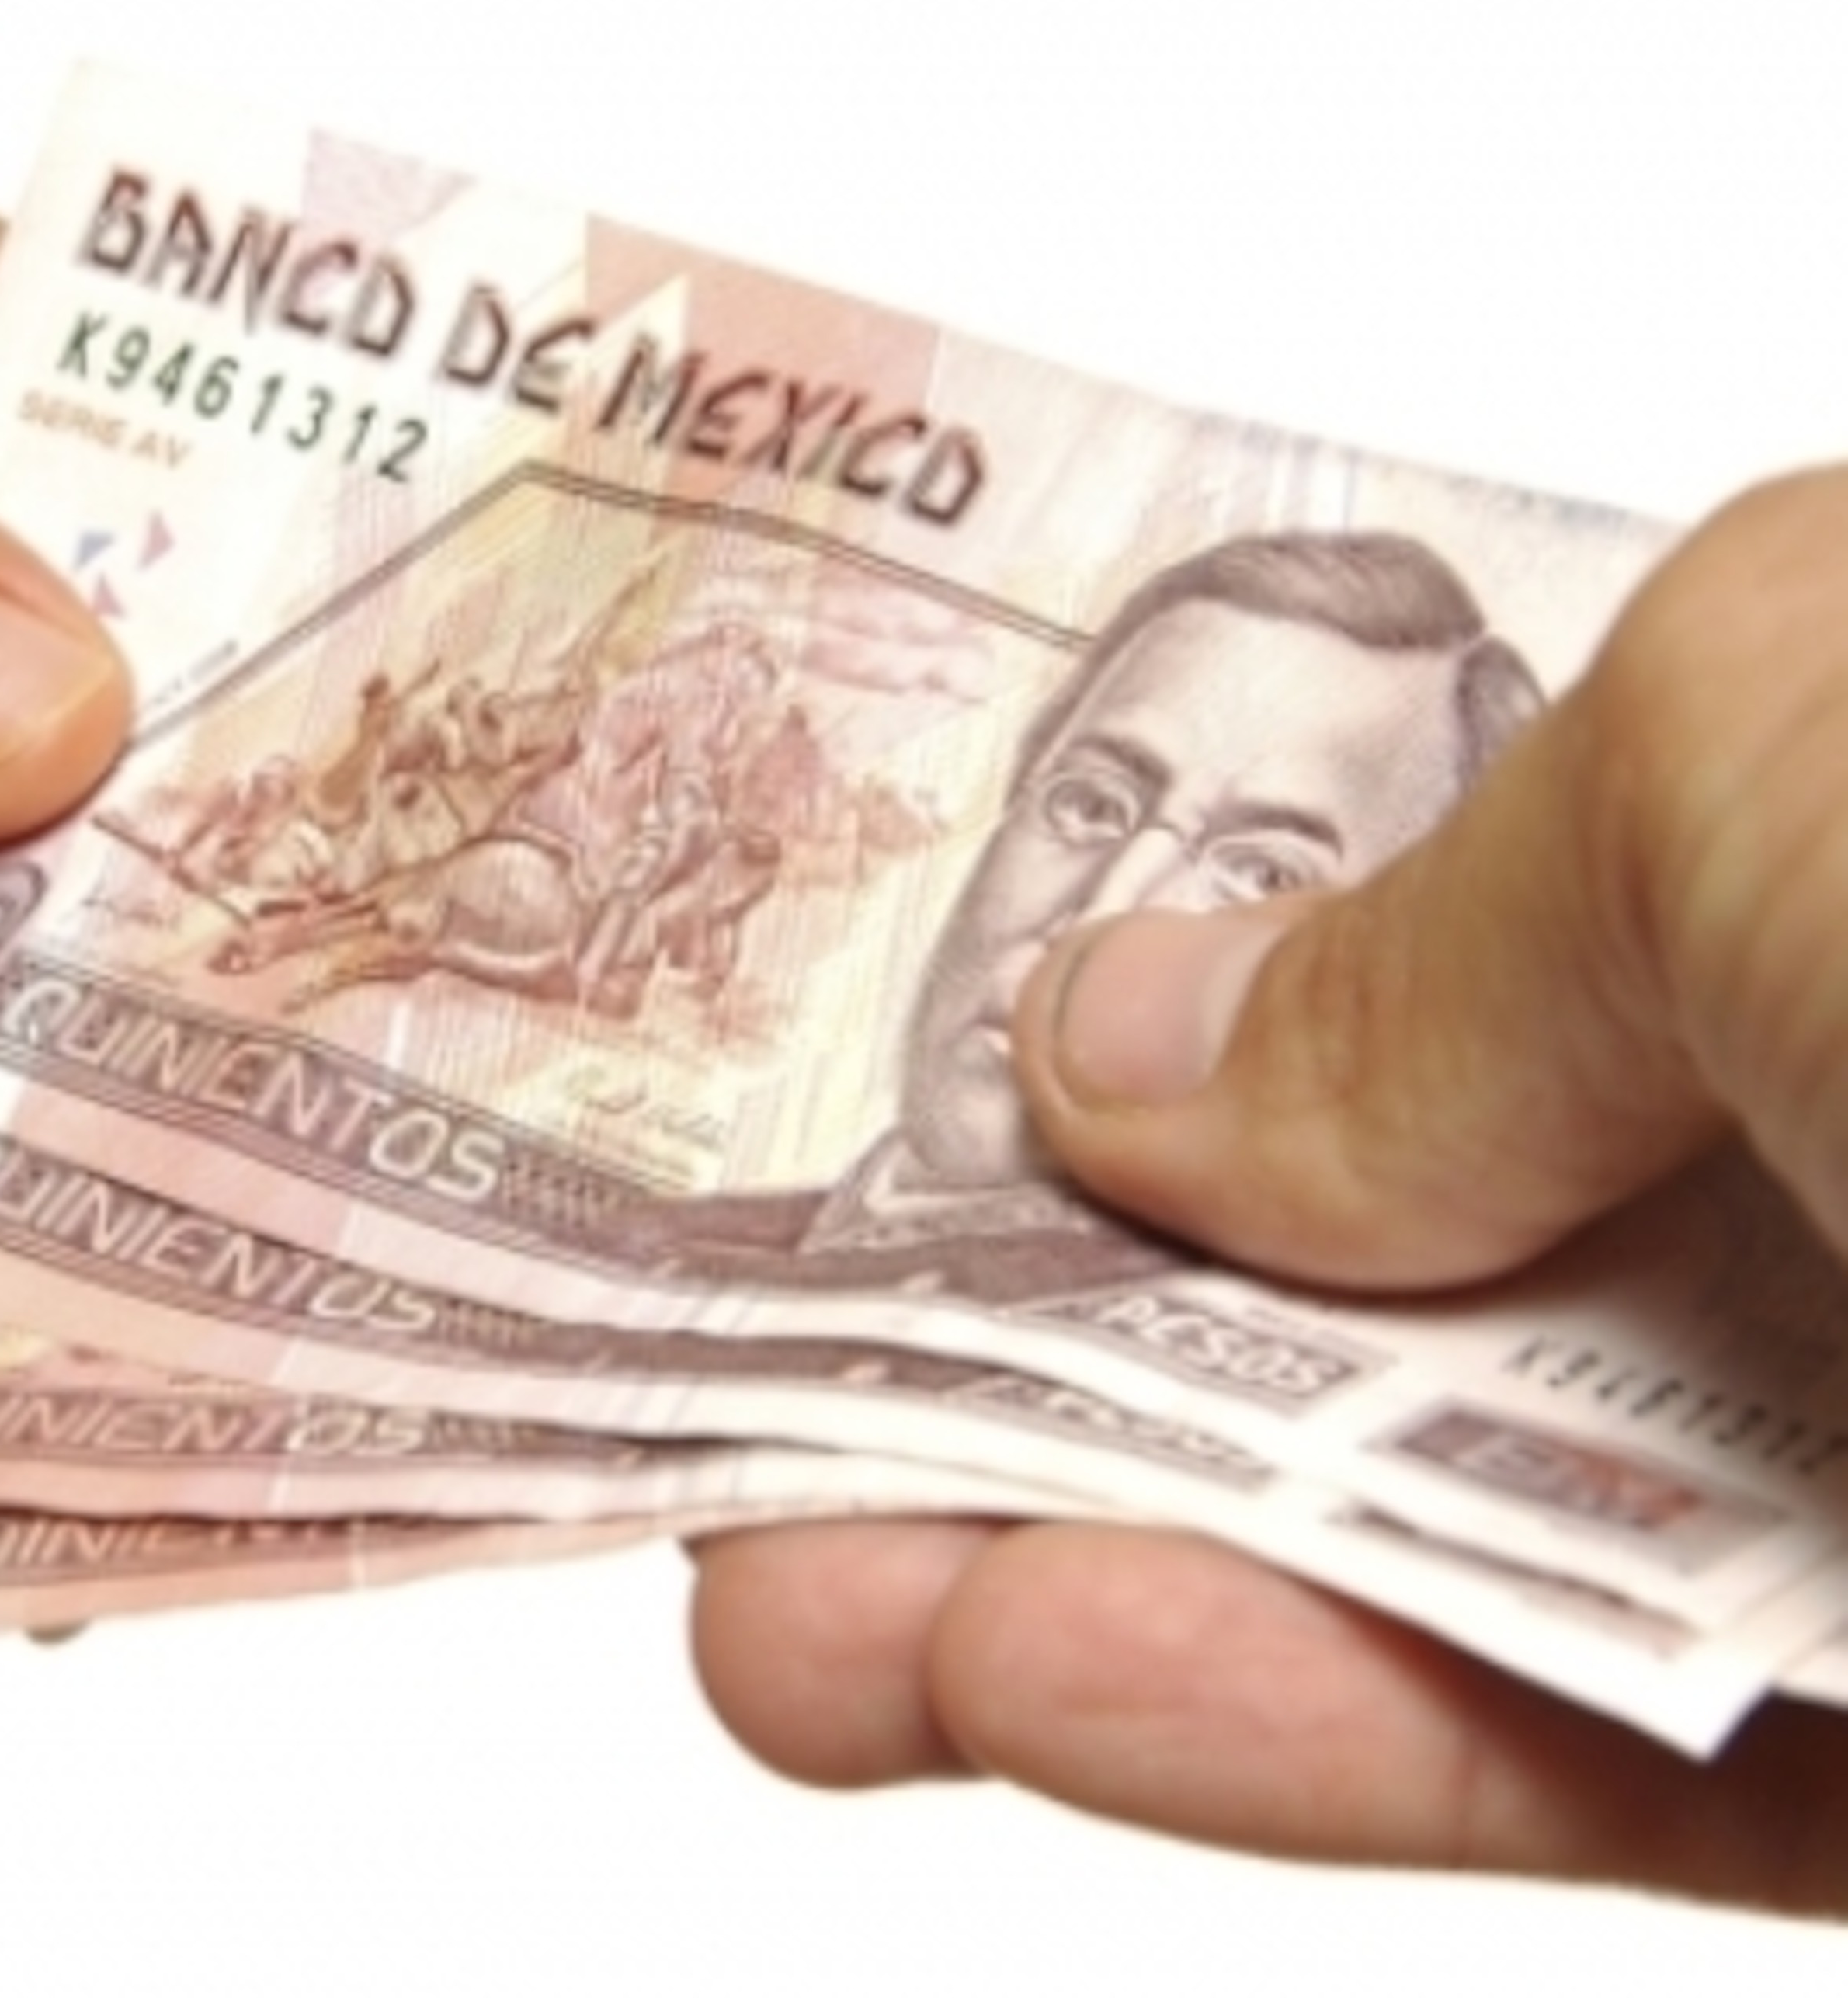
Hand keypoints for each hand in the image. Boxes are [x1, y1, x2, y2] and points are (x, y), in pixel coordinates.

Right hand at [691, 469, 1847, 1915]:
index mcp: (1838, 804)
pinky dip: (1318, 1737)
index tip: (913, 1029)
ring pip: (1444, 1530)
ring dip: (1092, 1556)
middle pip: (1385, 1241)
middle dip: (1052, 1313)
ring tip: (782, 1592)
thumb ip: (1416, 942)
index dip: (1164, 962)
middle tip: (757, 1357)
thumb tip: (1123, 1063)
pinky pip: (1593, 1754)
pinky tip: (1034, 1676)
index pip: (1443, 888)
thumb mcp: (1773, 743)